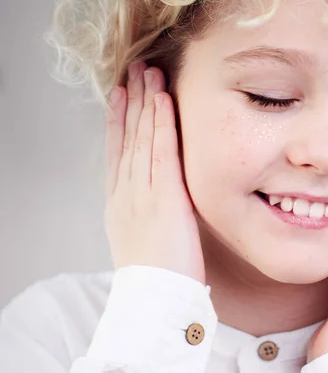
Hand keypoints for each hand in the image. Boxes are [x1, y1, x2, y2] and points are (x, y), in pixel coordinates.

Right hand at [104, 61, 205, 284]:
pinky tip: (162, 100)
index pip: (118, 152)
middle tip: (134, 70)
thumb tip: (157, 203)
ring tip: (147, 72)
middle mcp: (127, 193)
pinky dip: (160, 124)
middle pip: (127, 137)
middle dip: (131, 101)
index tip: (120, 94)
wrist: (154, 302)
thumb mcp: (142, 242)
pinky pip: (161, 152)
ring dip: (145, 102)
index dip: (118, 120)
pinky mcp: (164, 198)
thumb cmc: (156, 279)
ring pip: (141, 138)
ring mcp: (142, 193)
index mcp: (120, 204)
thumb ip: (147, 216)